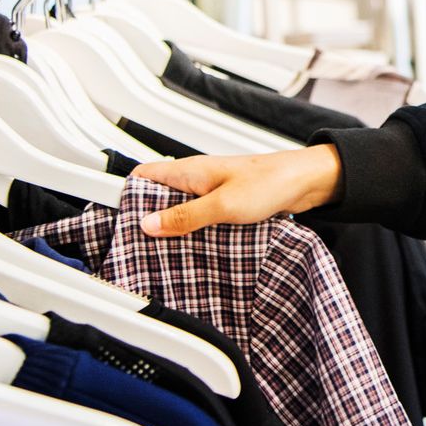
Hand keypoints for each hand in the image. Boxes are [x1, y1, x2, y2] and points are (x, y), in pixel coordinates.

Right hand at [134, 145, 342, 235]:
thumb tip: (149, 225)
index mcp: (189, 171)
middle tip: (139, 247)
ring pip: (181, 211)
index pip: (142, 177)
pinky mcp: (228, 204)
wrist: (308, 181)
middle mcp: (197, 178)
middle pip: (158, 198)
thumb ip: (185, 217)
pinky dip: (196, 232)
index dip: (126, 196)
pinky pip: (202, 219)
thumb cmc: (272, 182)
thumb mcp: (222, 205)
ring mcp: (212, 191)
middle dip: (148, 220)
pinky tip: (196, 250)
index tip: (117, 221)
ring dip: (174, 229)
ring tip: (165, 254)